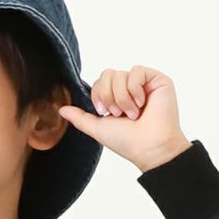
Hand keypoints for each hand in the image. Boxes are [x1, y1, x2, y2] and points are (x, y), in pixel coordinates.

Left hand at [57, 66, 191, 172]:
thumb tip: (61, 109)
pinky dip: (134, 89)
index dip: (98, 95)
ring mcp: (144, 84)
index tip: (105, 112)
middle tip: (118, 114)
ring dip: (122, 98)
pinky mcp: (157, 80)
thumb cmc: (127, 141)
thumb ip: (80, 118)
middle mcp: (130, 89)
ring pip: (120, 74)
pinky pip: (137, 71)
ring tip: (133, 114)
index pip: (100, 81)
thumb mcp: (97, 128)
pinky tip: (141, 103)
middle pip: (107, 74)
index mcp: (117, 98)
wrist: (149, 147)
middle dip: (108, 96)